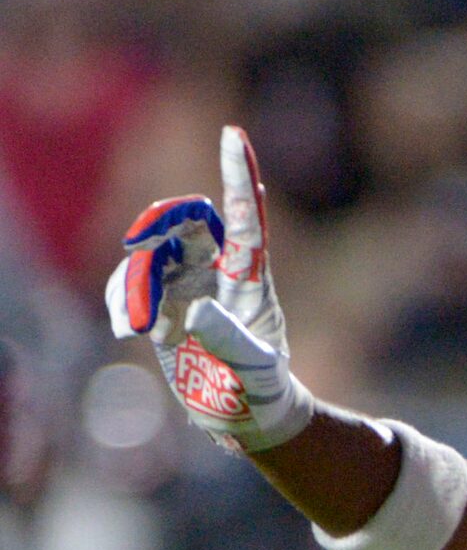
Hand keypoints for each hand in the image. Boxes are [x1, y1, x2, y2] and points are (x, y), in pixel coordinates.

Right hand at [105, 126, 313, 452]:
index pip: (244, 216)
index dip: (238, 174)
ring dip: (134, 282)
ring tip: (140, 328)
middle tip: (135, 242)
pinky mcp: (166, 301)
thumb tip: (199, 309)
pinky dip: (123, 299)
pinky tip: (128, 329)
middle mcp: (221, 271)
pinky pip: (133, 281)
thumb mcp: (251, 369)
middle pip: (186, 220)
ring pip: (151, 253)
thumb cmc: (260, 390)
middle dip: (157, 223)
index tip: (232, 134)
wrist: (247, 414)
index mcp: (251, 278)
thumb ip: (230, 340)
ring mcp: (191, 283)